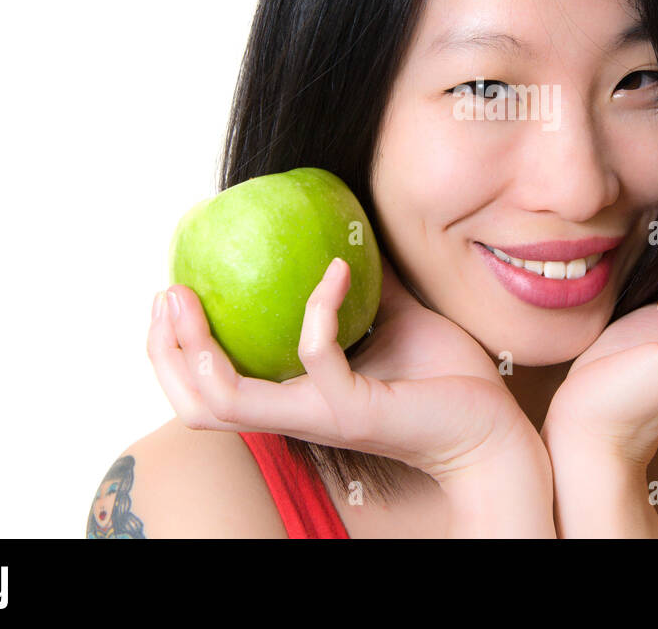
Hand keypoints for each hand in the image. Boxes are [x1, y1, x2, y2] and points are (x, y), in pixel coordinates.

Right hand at [147, 251, 540, 486]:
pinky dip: (317, 306)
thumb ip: (360, 288)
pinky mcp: (355, 409)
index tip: (170, 292)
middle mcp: (297, 415)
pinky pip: (315, 356)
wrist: (492, 425)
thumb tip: (342, 231)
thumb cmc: (444, 379)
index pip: (208, 389)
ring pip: (228, 399)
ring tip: (197, 290)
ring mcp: (321, 416)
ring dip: (199, 346)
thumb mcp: (393, 319)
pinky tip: (338, 269)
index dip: (172, 351)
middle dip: (164, 352)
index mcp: (294, 398)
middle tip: (167, 292)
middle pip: (196, 404)